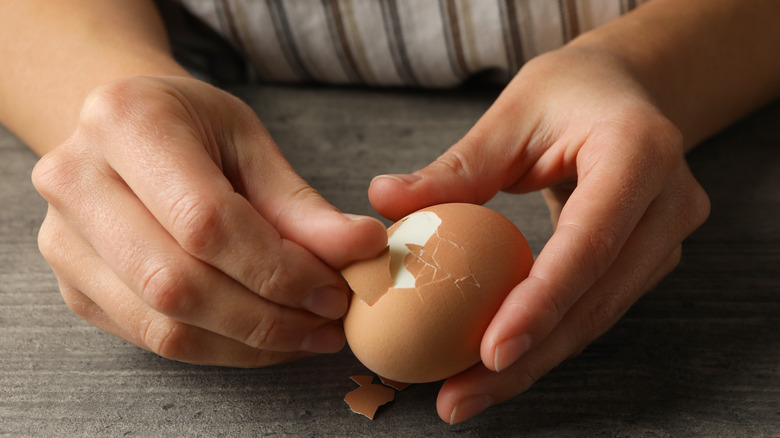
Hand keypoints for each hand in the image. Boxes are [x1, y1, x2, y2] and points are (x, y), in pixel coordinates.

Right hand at [33, 76, 386, 365]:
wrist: (126, 133)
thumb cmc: (195, 128)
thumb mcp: (251, 142)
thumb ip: (301, 204)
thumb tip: (362, 250)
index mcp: (125, 122)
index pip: (206, 221)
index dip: (279, 268)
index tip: (335, 289)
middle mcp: (76, 182)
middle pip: (178, 283)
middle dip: (269, 316)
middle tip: (329, 320)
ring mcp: (64, 242)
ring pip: (164, 325)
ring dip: (251, 343)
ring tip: (309, 334)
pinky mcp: (74, 288)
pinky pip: (154, 339)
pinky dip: (222, 348)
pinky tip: (267, 338)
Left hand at [368, 46, 709, 421]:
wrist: (625, 92)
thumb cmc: (568, 92)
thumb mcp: (511, 114)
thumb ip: (455, 166)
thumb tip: (383, 200)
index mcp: (640, 152)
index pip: (589, 242)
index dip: (541, 303)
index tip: (491, 353)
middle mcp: (669, 203)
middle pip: (597, 299)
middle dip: (529, 358)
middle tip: (461, 397)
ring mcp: (667, 236)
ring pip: (598, 316)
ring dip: (535, 361)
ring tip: (468, 393)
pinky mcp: (649, 259)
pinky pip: (594, 307)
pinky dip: (546, 337)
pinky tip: (498, 363)